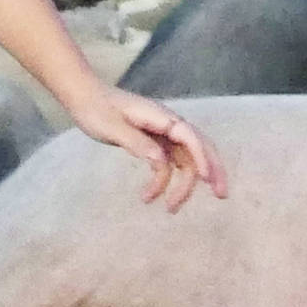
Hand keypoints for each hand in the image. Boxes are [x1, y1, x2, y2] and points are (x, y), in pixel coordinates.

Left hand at [71, 88, 226, 208]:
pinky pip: (167, 163)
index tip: (206, 178)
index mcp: (160, 117)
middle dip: (212, 171)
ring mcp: (162, 133)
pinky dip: (163, 180)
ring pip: (185, 160)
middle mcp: (167, 124)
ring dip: (182, 184)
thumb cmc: (96, 109)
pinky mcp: (154, 142)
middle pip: (199, 147)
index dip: (202, 157)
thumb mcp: (112, 128)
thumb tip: (160, 160)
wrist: (84, 97)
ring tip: (171, 209)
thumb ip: (136, 142)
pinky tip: (148, 197)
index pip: (190, 137)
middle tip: (221, 195)